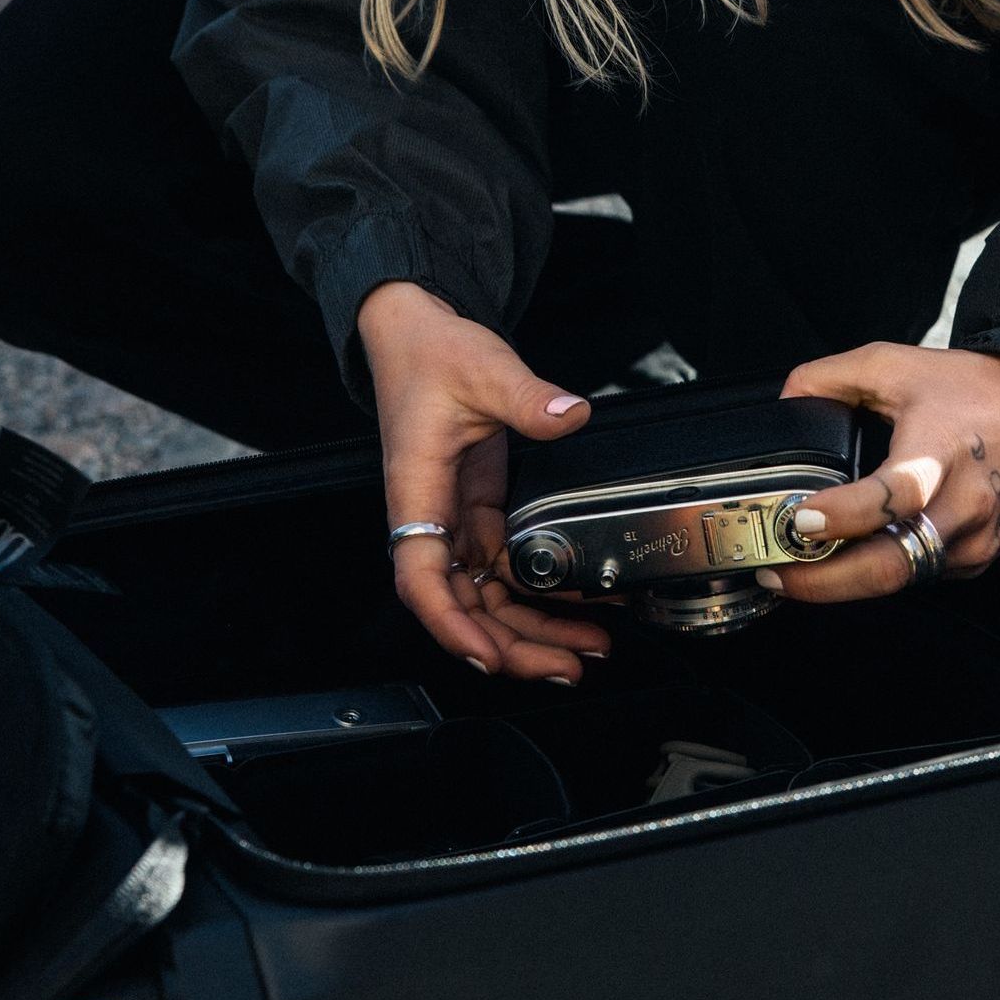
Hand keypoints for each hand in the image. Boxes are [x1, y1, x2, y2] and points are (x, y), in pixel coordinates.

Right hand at [358, 280, 613, 682]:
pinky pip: (504, 571)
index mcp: (416, 491)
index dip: (451, 624)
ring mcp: (454, 520)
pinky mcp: (477, 513)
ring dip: (529, 630)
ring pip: (485, 598)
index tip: (487, 654)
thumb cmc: (428, 354)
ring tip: (583, 650)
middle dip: (510, 646)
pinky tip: (574, 607)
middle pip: (461, 606)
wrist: (417, 334)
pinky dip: (536, 595)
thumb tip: (569, 414)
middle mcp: (430, 518)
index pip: (421, 577)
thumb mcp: (483, 368)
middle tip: (566, 666)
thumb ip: (526, 396)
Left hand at [771, 342, 999, 600]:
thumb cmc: (976, 392)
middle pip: (890, 566)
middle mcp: (962, 507)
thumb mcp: (896, 365)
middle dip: (824, 582)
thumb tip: (787, 403)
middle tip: (775, 574)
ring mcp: (972, 542)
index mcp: (941, 453)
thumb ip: (832, 378)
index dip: (842, 516)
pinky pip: (918, 575)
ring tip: (793, 572)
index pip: (892, 498)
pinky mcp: (976, 560)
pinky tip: (846, 563)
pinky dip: (877, 574)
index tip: (799, 520)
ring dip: (843, 584)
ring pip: (900, 579)